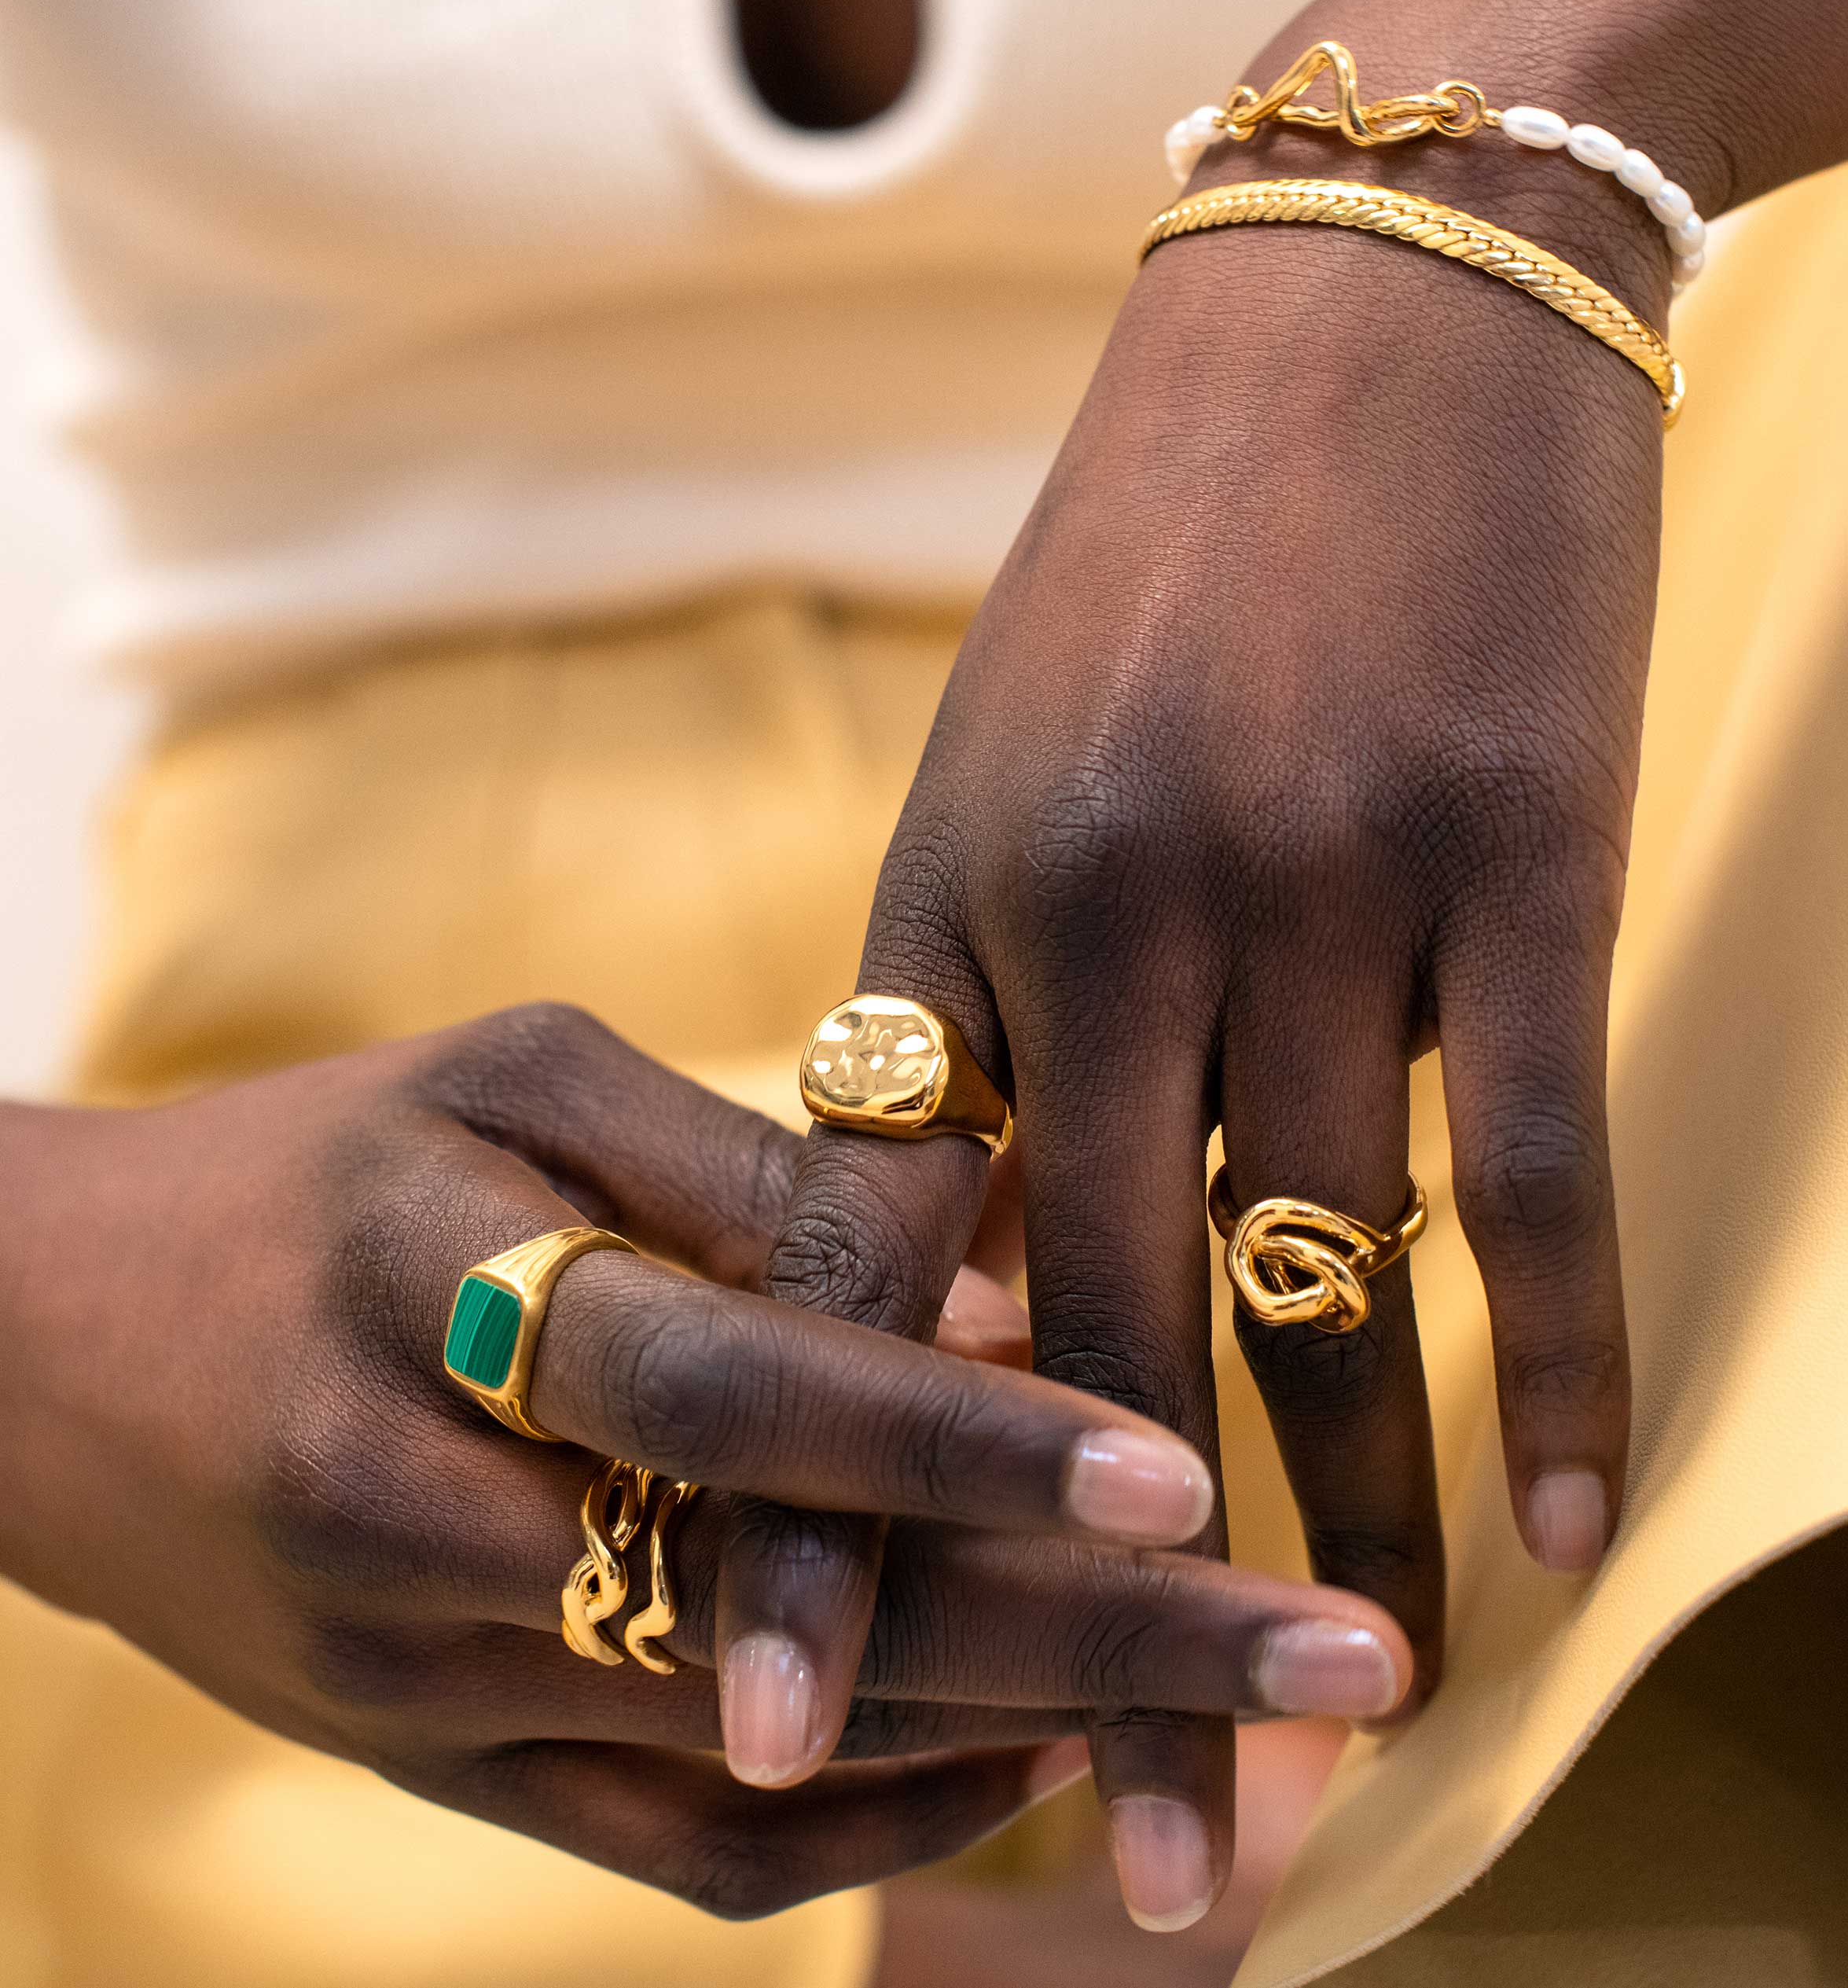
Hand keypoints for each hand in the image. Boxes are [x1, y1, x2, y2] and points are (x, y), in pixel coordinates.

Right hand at [0, 1003, 1408, 1918]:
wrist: (45, 1352)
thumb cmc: (310, 1160)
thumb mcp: (503, 1079)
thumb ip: (736, 1166)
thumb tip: (1001, 1252)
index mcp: (436, 1299)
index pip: (739, 1392)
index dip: (963, 1433)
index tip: (1190, 1473)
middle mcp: (427, 1530)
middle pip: (805, 1623)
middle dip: (1096, 1652)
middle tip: (1351, 1661)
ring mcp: (424, 1694)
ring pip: (772, 1772)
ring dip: (1025, 1752)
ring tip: (1259, 1735)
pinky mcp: (432, 1777)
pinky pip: (682, 1850)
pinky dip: (881, 1818)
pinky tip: (1036, 1755)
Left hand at [726, 36, 1671, 1923]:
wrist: (1381, 278)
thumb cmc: (1185, 531)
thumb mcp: (1019, 738)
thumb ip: (986, 979)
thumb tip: (962, 1233)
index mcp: (951, 880)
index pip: (855, 1255)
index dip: (812, 1503)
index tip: (773, 1721)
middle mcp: (1105, 900)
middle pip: (1069, 1327)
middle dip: (1075, 1607)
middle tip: (1127, 1857)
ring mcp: (1311, 875)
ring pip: (1308, 1284)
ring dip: (1336, 1531)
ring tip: (1340, 1743)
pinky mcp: (1507, 846)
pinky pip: (1517, 1164)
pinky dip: (1548, 1359)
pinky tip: (1560, 1532)